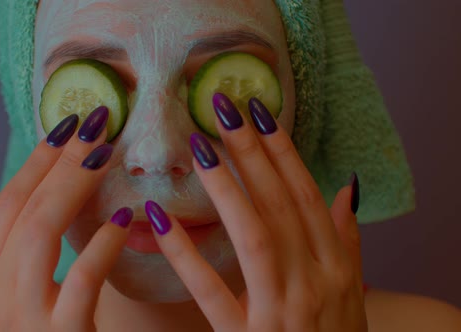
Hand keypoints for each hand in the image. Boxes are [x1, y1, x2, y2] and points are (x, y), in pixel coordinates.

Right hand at [0, 107, 132, 331]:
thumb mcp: (25, 288)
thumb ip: (35, 243)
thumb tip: (68, 178)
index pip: (8, 202)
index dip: (39, 160)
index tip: (68, 125)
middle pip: (26, 208)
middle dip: (63, 161)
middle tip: (97, 124)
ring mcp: (20, 318)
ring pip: (42, 233)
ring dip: (76, 186)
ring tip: (106, 154)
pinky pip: (81, 281)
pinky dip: (102, 245)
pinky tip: (127, 220)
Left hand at [145, 94, 366, 330]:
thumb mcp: (351, 290)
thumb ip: (348, 240)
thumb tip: (345, 188)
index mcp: (336, 265)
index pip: (305, 195)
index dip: (282, 150)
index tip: (257, 110)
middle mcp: (315, 281)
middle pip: (279, 205)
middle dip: (252, 153)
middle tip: (221, 109)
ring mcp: (283, 310)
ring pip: (255, 236)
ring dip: (227, 189)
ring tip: (200, 148)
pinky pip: (213, 293)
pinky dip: (187, 255)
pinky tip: (158, 219)